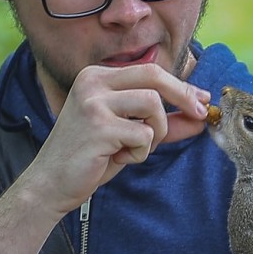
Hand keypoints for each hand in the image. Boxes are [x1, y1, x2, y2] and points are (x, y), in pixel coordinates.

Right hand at [30, 63, 209, 217]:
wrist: (51, 183)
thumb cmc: (90, 158)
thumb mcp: (127, 134)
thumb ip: (161, 122)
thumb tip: (200, 116)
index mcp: (97, 76)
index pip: (149, 70)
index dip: (180, 86)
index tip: (201, 100)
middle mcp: (93, 82)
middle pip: (154, 76)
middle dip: (183, 97)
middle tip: (200, 115)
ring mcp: (94, 102)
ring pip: (152, 105)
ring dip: (155, 132)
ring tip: (134, 148)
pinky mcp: (99, 127)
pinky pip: (143, 135)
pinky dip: (139, 152)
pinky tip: (118, 159)